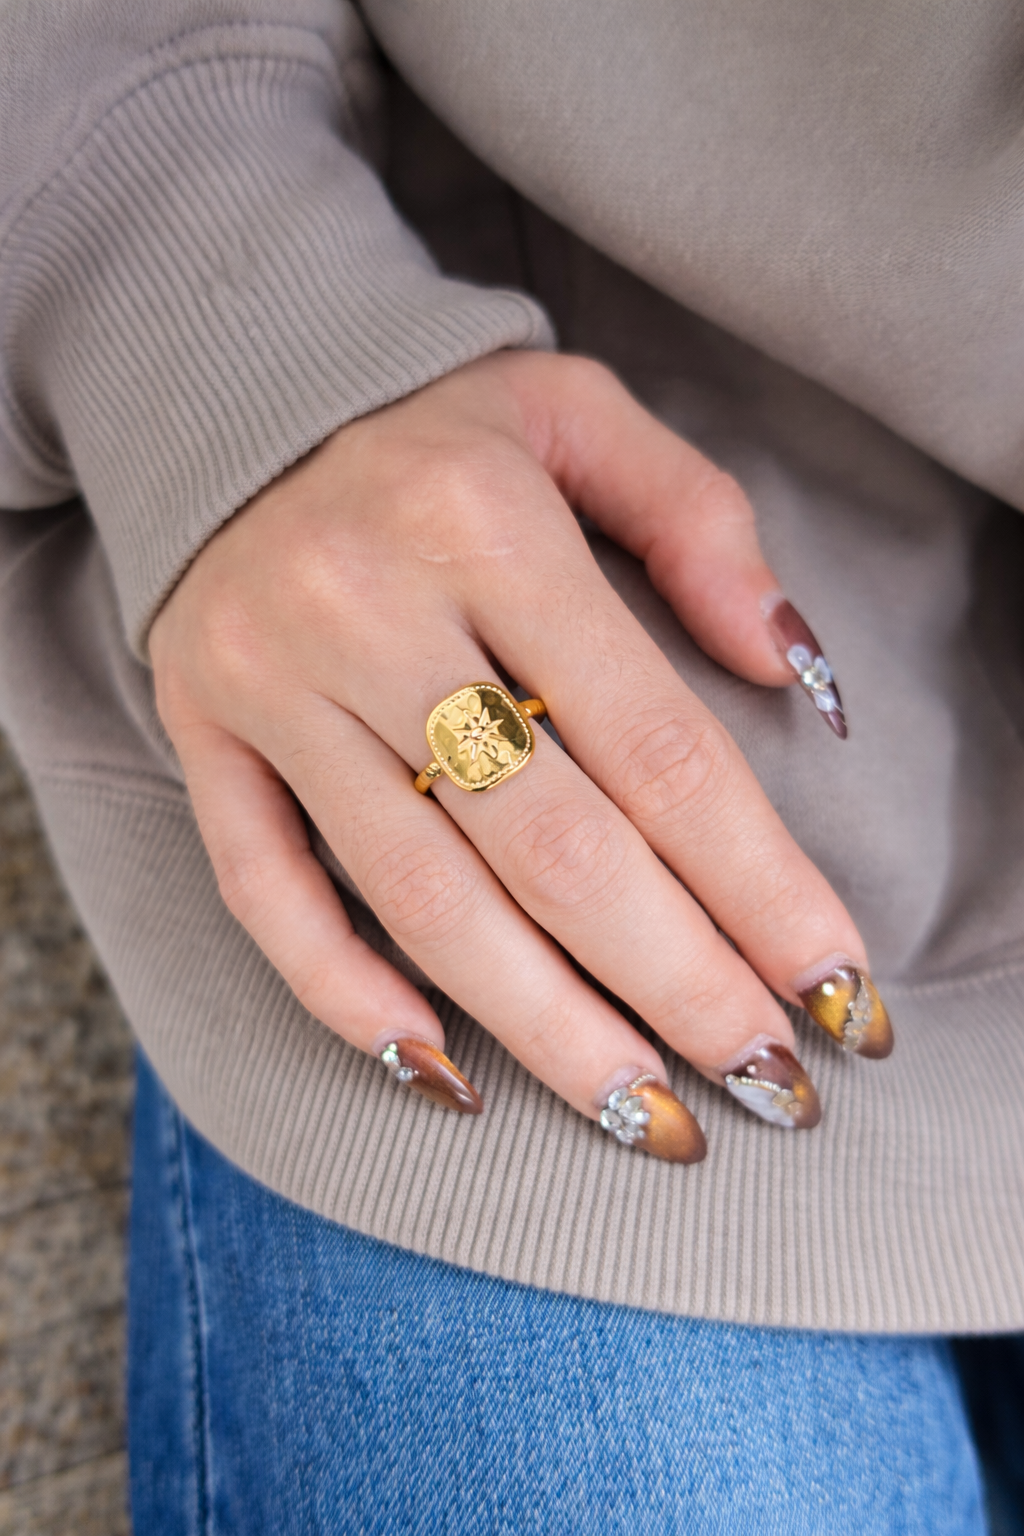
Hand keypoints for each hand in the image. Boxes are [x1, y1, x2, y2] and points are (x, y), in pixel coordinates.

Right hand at [150, 351, 890, 1160]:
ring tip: (651, 1118)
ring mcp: (274, 684)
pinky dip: (346, 992)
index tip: (834, 987)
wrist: (225, 397)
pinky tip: (441, 1071)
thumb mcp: (578, 415)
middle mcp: (373, 611)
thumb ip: (698, 523)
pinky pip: (263, 890)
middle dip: (678, 984)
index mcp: (487, 525)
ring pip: (424, 897)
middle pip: (553, 848)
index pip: (657, 748)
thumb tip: (796, 671)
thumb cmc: (433, 424)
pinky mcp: (203, 734)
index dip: (758, 885)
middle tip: (771, 1089)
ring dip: (547, 1027)